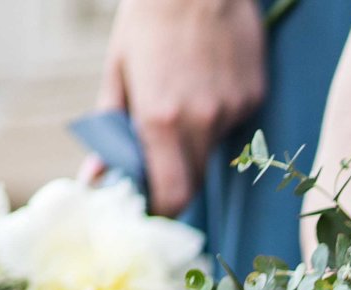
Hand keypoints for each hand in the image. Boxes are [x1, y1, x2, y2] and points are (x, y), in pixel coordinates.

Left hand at [100, 0, 267, 217]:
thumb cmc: (148, 19)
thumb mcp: (119, 71)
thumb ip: (111, 130)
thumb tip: (96, 178)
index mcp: (161, 119)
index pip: (173, 194)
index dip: (162, 208)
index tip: (150, 207)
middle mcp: (202, 122)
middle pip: (195, 180)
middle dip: (176, 178)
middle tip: (159, 159)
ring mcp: (233, 110)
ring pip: (213, 148)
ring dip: (195, 138)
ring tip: (183, 92)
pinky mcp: (254, 97)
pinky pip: (233, 122)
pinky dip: (217, 113)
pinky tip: (207, 78)